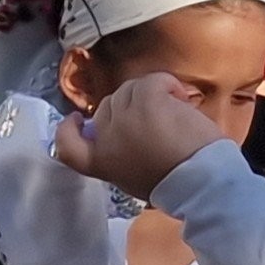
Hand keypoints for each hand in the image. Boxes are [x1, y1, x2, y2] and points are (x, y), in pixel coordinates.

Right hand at [53, 72, 222, 201]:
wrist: (198, 180)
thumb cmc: (176, 184)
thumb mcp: (134, 179)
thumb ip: (119, 157)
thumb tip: (125, 138)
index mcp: (99, 162)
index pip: (65, 143)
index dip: (67, 128)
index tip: (77, 118)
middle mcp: (105, 137)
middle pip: (107, 106)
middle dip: (130, 106)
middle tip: (156, 118)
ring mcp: (124, 117)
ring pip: (130, 90)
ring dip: (151, 94)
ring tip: (174, 113)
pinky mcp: (146, 101)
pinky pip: (152, 80)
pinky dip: (168, 84)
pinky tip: (182, 99)